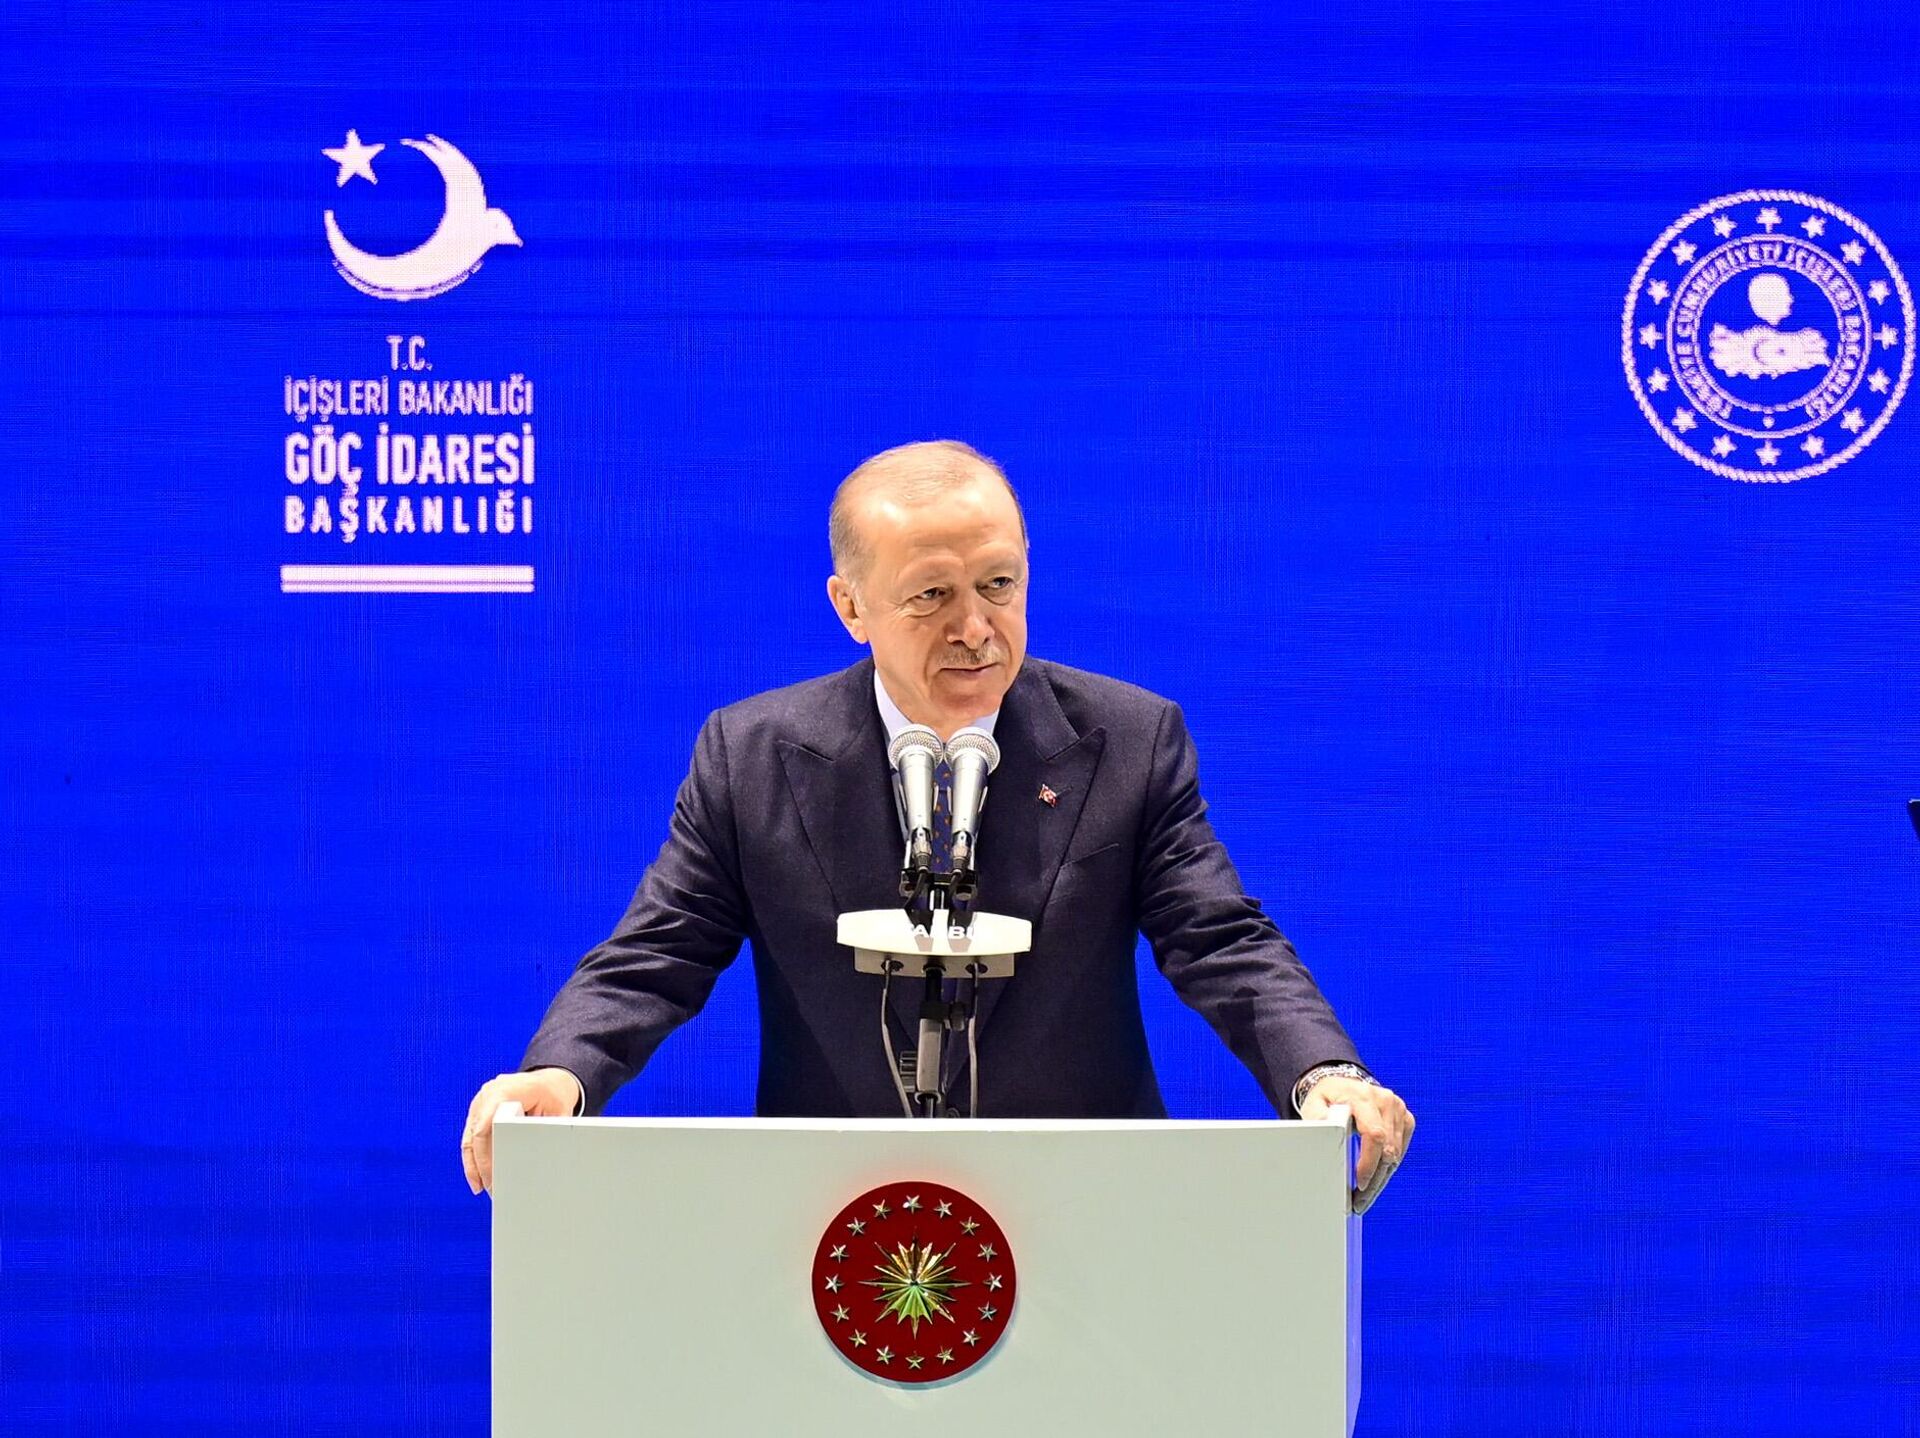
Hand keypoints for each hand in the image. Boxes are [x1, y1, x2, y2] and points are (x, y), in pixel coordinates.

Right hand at [461, 1068, 581, 1194]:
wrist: (549, 1080)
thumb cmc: (554, 1094)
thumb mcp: (557, 1111)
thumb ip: (547, 1130)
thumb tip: (543, 1157)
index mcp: (506, 1089)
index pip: (486, 1125)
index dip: (485, 1153)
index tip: (491, 1175)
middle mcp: (489, 1093)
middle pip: (475, 1134)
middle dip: (480, 1164)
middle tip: (490, 1188)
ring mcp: (481, 1101)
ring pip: (470, 1137)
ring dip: (473, 1164)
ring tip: (482, 1187)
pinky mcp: (479, 1110)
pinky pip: (471, 1135)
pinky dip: (474, 1156)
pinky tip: (478, 1176)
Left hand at [1299, 1075, 1414, 1186]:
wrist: (1342, 1084)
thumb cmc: (1327, 1097)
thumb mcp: (1314, 1104)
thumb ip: (1317, 1117)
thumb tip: (1325, 1132)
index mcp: (1362, 1096)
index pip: (1374, 1135)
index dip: (1369, 1164)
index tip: (1360, 1185)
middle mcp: (1385, 1100)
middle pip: (1387, 1150)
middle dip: (1374, 1181)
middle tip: (1360, 1202)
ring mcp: (1398, 1109)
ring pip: (1395, 1154)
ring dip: (1381, 1178)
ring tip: (1365, 1196)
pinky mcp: (1405, 1118)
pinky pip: (1400, 1150)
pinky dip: (1388, 1167)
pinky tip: (1375, 1178)